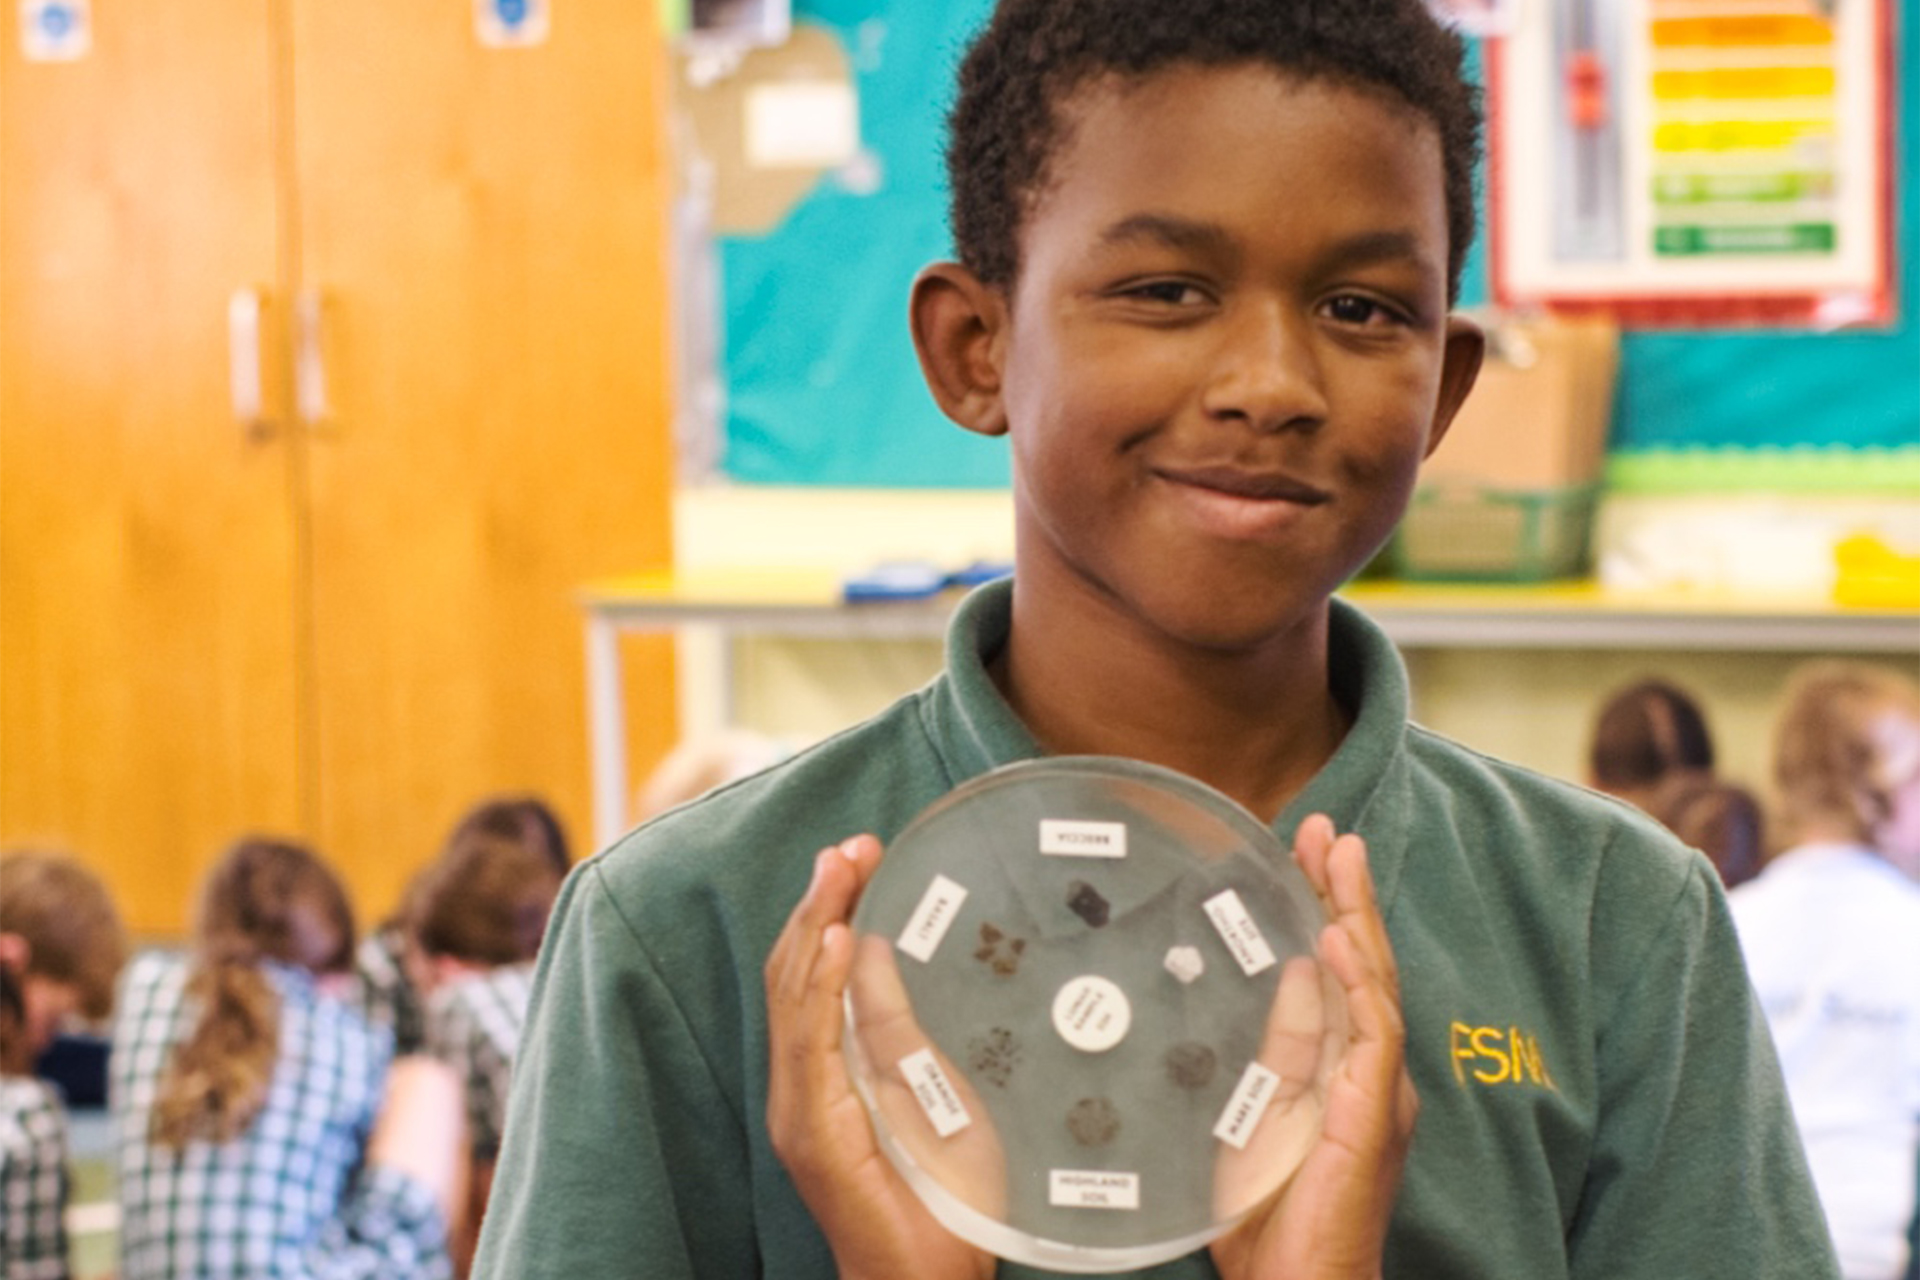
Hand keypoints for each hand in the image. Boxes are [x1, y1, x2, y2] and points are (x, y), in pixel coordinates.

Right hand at [765, 836, 995, 1279]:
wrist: (928, 1276)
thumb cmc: (938, 1194)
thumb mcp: (929, 1083)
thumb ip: (894, 1021)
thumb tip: (878, 947)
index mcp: (822, 1068)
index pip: (813, 971)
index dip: (829, 908)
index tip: (859, 853)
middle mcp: (799, 1082)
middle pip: (796, 973)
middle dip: (822, 902)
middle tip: (851, 844)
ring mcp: (800, 1106)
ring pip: (795, 997)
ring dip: (821, 925)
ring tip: (842, 869)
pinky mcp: (814, 1130)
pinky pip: (811, 1043)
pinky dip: (824, 986)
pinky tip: (843, 941)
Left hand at [1210, 814, 1416, 1279]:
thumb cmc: (1273, 1216)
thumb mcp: (1256, 1111)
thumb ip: (1273, 1048)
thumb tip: (1283, 976)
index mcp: (1339, 1064)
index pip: (1336, 966)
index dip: (1326, 903)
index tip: (1304, 846)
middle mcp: (1368, 1069)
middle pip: (1361, 961)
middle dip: (1345, 891)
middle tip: (1326, 827)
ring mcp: (1377, 1091)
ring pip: (1372, 984)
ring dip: (1355, 916)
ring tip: (1339, 856)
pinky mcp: (1372, 1117)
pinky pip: (1371, 1038)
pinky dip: (1358, 984)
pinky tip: (1339, 942)